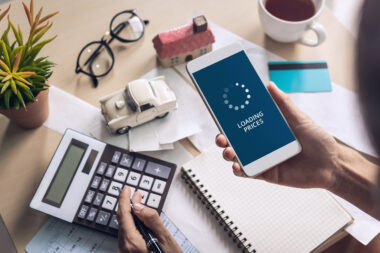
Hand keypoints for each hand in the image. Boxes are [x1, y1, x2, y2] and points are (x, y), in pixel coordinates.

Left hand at [117, 186, 181, 252]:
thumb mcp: (165, 238)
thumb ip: (151, 220)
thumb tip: (139, 206)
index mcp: (132, 243)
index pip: (124, 215)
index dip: (124, 199)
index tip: (126, 189)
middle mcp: (124, 249)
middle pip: (122, 221)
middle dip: (129, 206)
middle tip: (136, 195)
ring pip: (123, 228)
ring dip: (130, 215)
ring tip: (138, 205)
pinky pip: (125, 236)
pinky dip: (130, 225)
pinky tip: (137, 221)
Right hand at [216, 82, 340, 189]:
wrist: (332, 166)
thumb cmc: (319, 141)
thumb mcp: (301, 118)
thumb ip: (284, 103)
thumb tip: (269, 85)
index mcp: (267, 129)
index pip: (244, 122)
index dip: (230, 119)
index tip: (221, 112)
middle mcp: (262, 144)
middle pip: (236, 140)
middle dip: (224, 138)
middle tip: (221, 136)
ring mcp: (262, 159)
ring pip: (238, 156)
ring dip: (228, 153)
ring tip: (228, 151)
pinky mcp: (265, 173)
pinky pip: (247, 172)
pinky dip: (238, 169)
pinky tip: (237, 166)